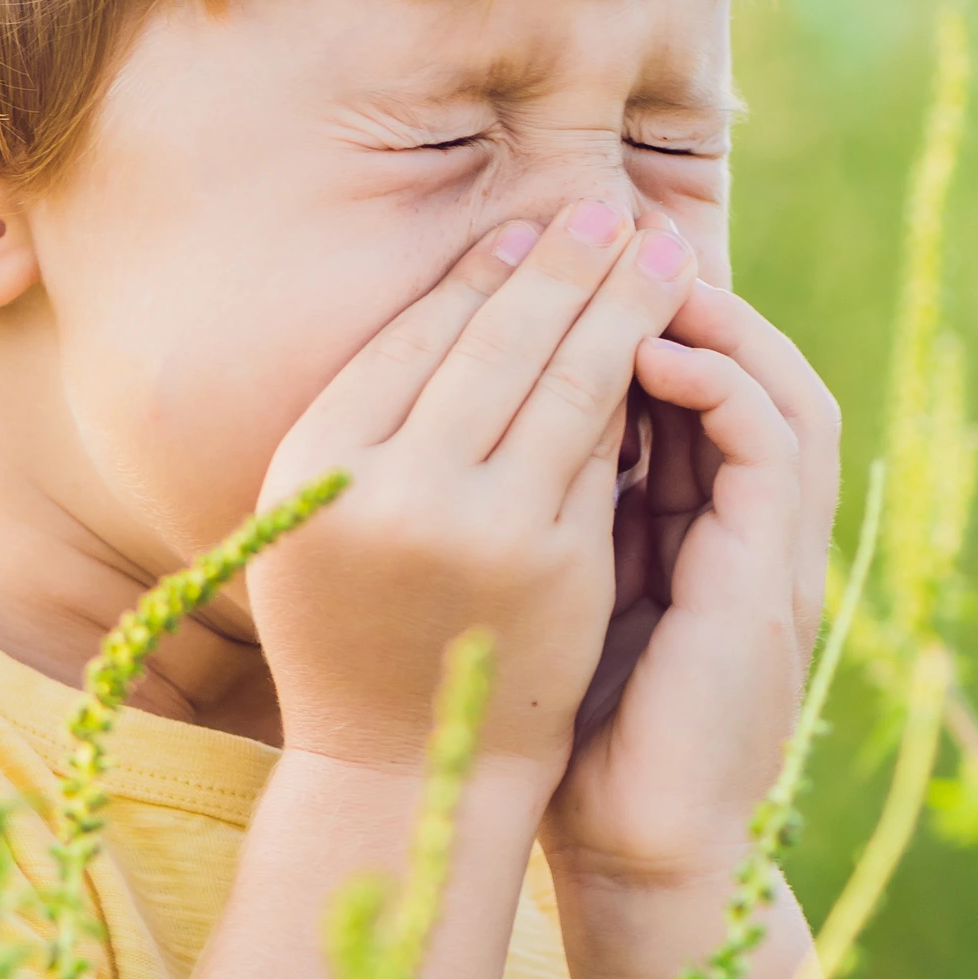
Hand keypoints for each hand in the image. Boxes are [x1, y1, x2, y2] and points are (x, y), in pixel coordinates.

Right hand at [248, 200, 700, 777]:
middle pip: (496, 342)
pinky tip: (662, 343)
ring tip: (656, 251)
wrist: (400, 770)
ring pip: (566, 383)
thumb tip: (475, 286)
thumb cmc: (355, 625)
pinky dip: (635, 389)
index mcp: (315, 462)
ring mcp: (480, 527)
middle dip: (564, 264)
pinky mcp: (555, 565)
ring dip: (619, 305)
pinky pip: (602, 452)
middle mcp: (391, 487)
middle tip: (609, 208)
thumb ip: (375, 420)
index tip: (528, 226)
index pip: (417, 337)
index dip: (482, 274)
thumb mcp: (323, 515)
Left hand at [545, 283, 841, 889]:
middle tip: (613, 231)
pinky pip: (775, 447)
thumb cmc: (576, 736)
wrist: (635, 856)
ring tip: (636, 270)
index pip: (701, 390)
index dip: (648, 319)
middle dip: (688, 294)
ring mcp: (777, 556)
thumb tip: (477, 423)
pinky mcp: (775, 582)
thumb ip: (555, 514)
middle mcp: (755, 534)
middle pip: (755, 370)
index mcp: (708, 533)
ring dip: (718, 320)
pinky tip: (649, 354)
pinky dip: (721, 385)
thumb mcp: (561, 595)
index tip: (571, 264)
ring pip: (783, 390)